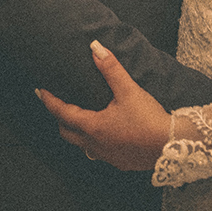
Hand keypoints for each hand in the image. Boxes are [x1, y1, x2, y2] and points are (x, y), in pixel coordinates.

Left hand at [37, 41, 171, 171]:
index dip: (50, 101)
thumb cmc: (147, 118)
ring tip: (80, 116)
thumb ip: (110, 69)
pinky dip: (93, 140)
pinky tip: (105, 132)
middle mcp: (95, 145)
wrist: (171, 145)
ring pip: (82, 145)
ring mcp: (107, 156)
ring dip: (77, 131)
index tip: (40, 91)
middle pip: (67, 133)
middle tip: (58, 103)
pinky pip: (98, 152)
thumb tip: (95, 48)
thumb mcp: (128, 90)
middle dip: (60, 118)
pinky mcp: (119, 162)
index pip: (62, 114)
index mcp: (93, 127)